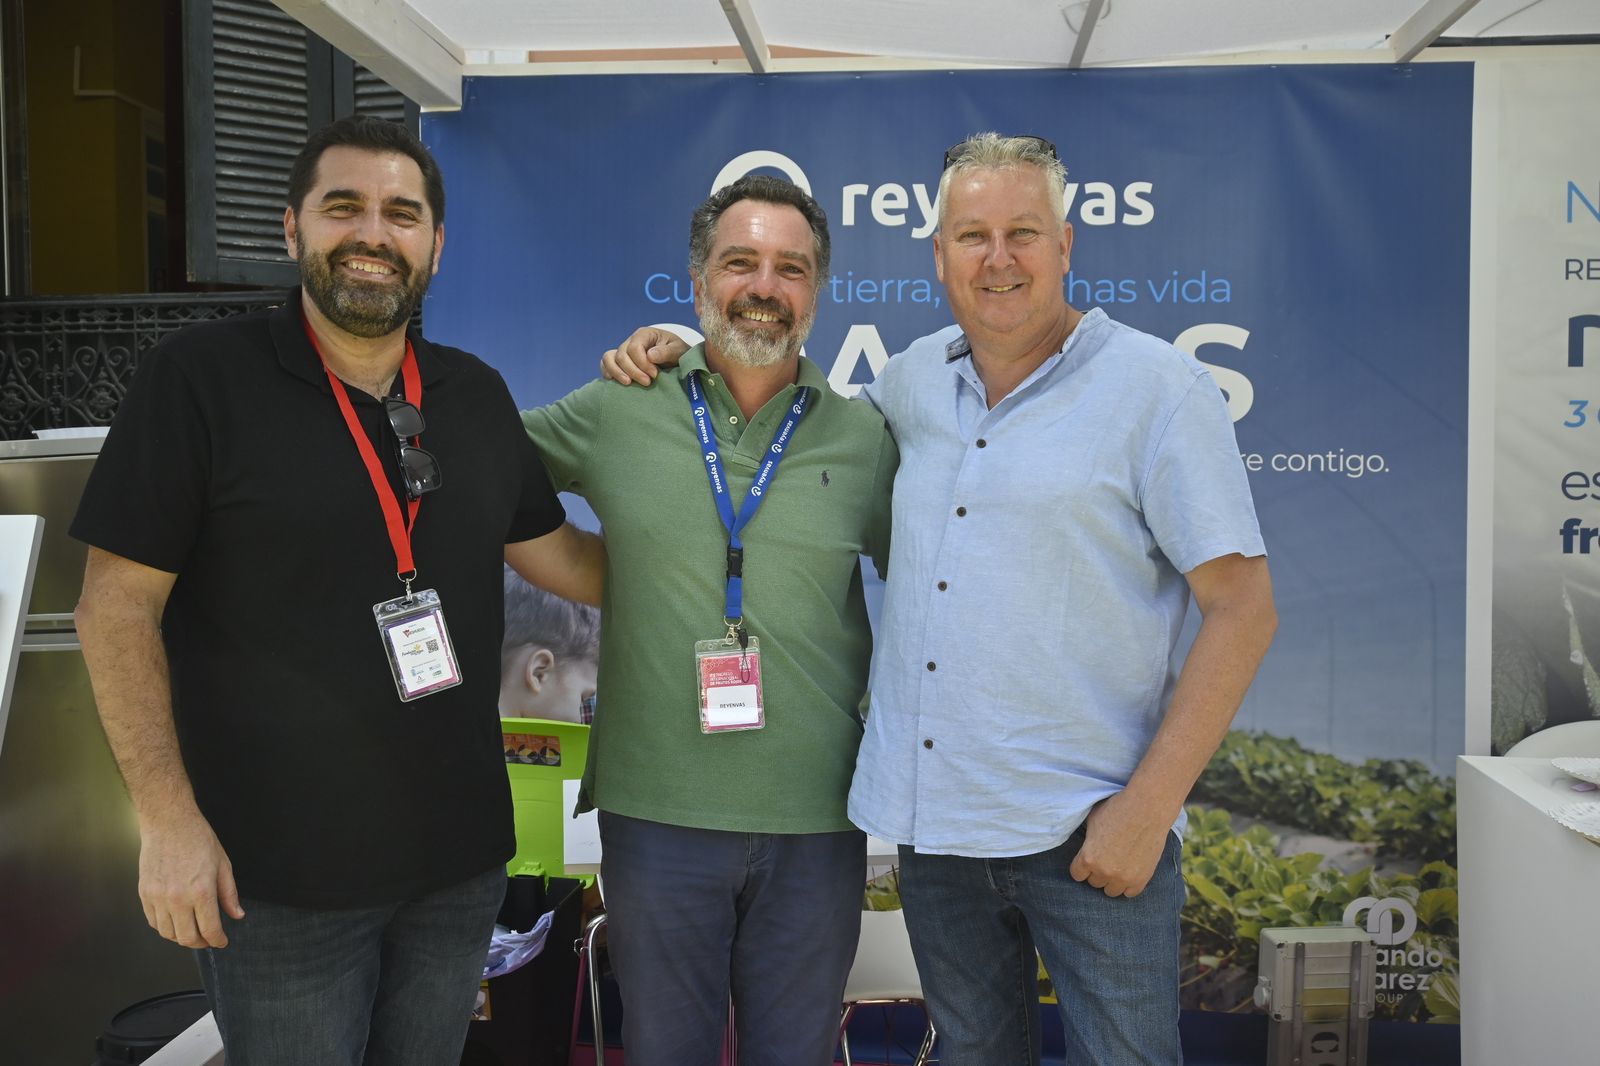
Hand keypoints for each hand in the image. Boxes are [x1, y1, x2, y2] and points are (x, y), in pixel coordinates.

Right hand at [138, 807, 244, 947]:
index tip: (221, 941)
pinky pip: (153, 922)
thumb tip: (237, 915)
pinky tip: (175, 920)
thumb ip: (229, 894)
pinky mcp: (144, 894)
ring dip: (181, 937)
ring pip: (168, 933)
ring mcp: (158, 897)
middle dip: (200, 943)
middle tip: (208, 939)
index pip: (209, 930)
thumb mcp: (223, 864)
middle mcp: (177, 898)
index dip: (218, 940)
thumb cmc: (198, 839)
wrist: (168, 823)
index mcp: (201, 891)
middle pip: (186, 938)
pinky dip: (165, 926)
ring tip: (192, 930)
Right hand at [601, 327, 688, 384]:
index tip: (654, 375)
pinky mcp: (619, 362)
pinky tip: (615, 382)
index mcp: (644, 334)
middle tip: (647, 382)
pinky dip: (608, 372)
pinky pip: (606, 364)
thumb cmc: (677, 353)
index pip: (634, 347)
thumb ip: (666, 352)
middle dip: (633, 371)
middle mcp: (630, 341)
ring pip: (609, 358)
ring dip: (617, 372)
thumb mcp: (678, 350)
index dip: (642, 363)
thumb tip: (650, 355)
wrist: (676, 359)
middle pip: (622, 355)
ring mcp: (623, 351)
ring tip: (628, 383)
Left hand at [1068, 792, 1170, 897]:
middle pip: (1094, 883)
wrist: (1148, 809)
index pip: (1077, 875)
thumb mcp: (1092, 820)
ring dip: (1112, 880)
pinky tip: (1130, 871)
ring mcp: (1124, 878)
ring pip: (1111, 891)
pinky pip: (1130, 893)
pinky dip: (1129, 885)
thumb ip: (1087, 839)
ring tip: (1118, 866)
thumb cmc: (1118, 809)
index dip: (1081, 866)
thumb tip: (1085, 843)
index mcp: (1088, 858)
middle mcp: (1105, 872)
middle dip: (1097, 871)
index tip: (1088, 859)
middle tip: (1106, 858)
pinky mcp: (1142, 879)